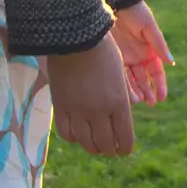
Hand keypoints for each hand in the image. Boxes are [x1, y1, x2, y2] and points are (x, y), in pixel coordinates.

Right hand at [45, 34, 134, 156]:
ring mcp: (79, 110)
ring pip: (87, 144)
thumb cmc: (103, 52)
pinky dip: (74, 137)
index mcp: (119, 103)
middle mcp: (100, 111)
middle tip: (110, 149)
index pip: (125, 140)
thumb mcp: (120, 77)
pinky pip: (67, 133)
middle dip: (110, 150)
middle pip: (106, 146)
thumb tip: (118, 122)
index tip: (124, 150)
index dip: (125, 149)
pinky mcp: (61, 106)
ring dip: (92, 147)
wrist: (76, 37)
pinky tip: (77, 134)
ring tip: (94, 145)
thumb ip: (120, 101)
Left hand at [111, 1, 172, 105]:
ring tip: (139, 101)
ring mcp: (124, 58)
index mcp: (149, 49)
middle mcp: (137, 56)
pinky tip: (126, 95)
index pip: (156, 71)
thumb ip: (159, 45)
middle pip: (143, 78)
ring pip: (130, 80)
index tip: (163, 96)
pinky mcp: (111, 57)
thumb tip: (171, 62)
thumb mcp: (149, 27)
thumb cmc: (134, 11)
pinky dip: (122, 85)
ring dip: (136, 91)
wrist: (113, 1)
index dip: (160, 84)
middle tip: (151, 103)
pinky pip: (117, 74)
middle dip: (148, 91)